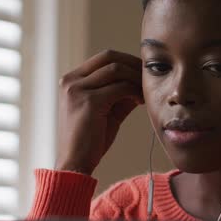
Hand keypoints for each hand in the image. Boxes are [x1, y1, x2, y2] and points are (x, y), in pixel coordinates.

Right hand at [55, 50, 143, 174]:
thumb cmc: (91, 140)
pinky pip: (120, 87)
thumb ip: (119, 93)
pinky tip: (141, 101)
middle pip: (109, 56)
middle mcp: (71, 80)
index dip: (126, 61)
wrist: (75, 163)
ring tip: (146, 91)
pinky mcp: (89, 101)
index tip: (142, 72)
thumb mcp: (106, 110)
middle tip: (149, 76)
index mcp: (72, 80)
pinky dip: (134, 91)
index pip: (103, 58)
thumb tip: (140, 81)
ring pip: (116, 70)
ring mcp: (78, 89)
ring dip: (136, 78)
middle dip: (133, 63)